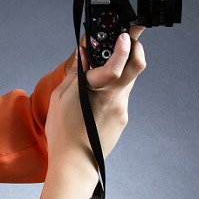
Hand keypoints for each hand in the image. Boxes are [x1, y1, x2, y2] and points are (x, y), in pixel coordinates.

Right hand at [46, 29, 146, 168]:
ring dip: (120, 69)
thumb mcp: (61, 97)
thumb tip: (83, 54)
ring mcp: (122, 110)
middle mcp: (116, 100)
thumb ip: (76, 73)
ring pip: (128, 81)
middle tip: (127, 38)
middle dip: (135, 48)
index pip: (119, 66)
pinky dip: (112, 88)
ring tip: (103, 68)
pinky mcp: (122, 119)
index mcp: (98, 92)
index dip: (124, 47)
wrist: (74, 164)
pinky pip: (121, 96)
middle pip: (136, 68)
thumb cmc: (63, 132)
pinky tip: (96, 95)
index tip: (125, 35)